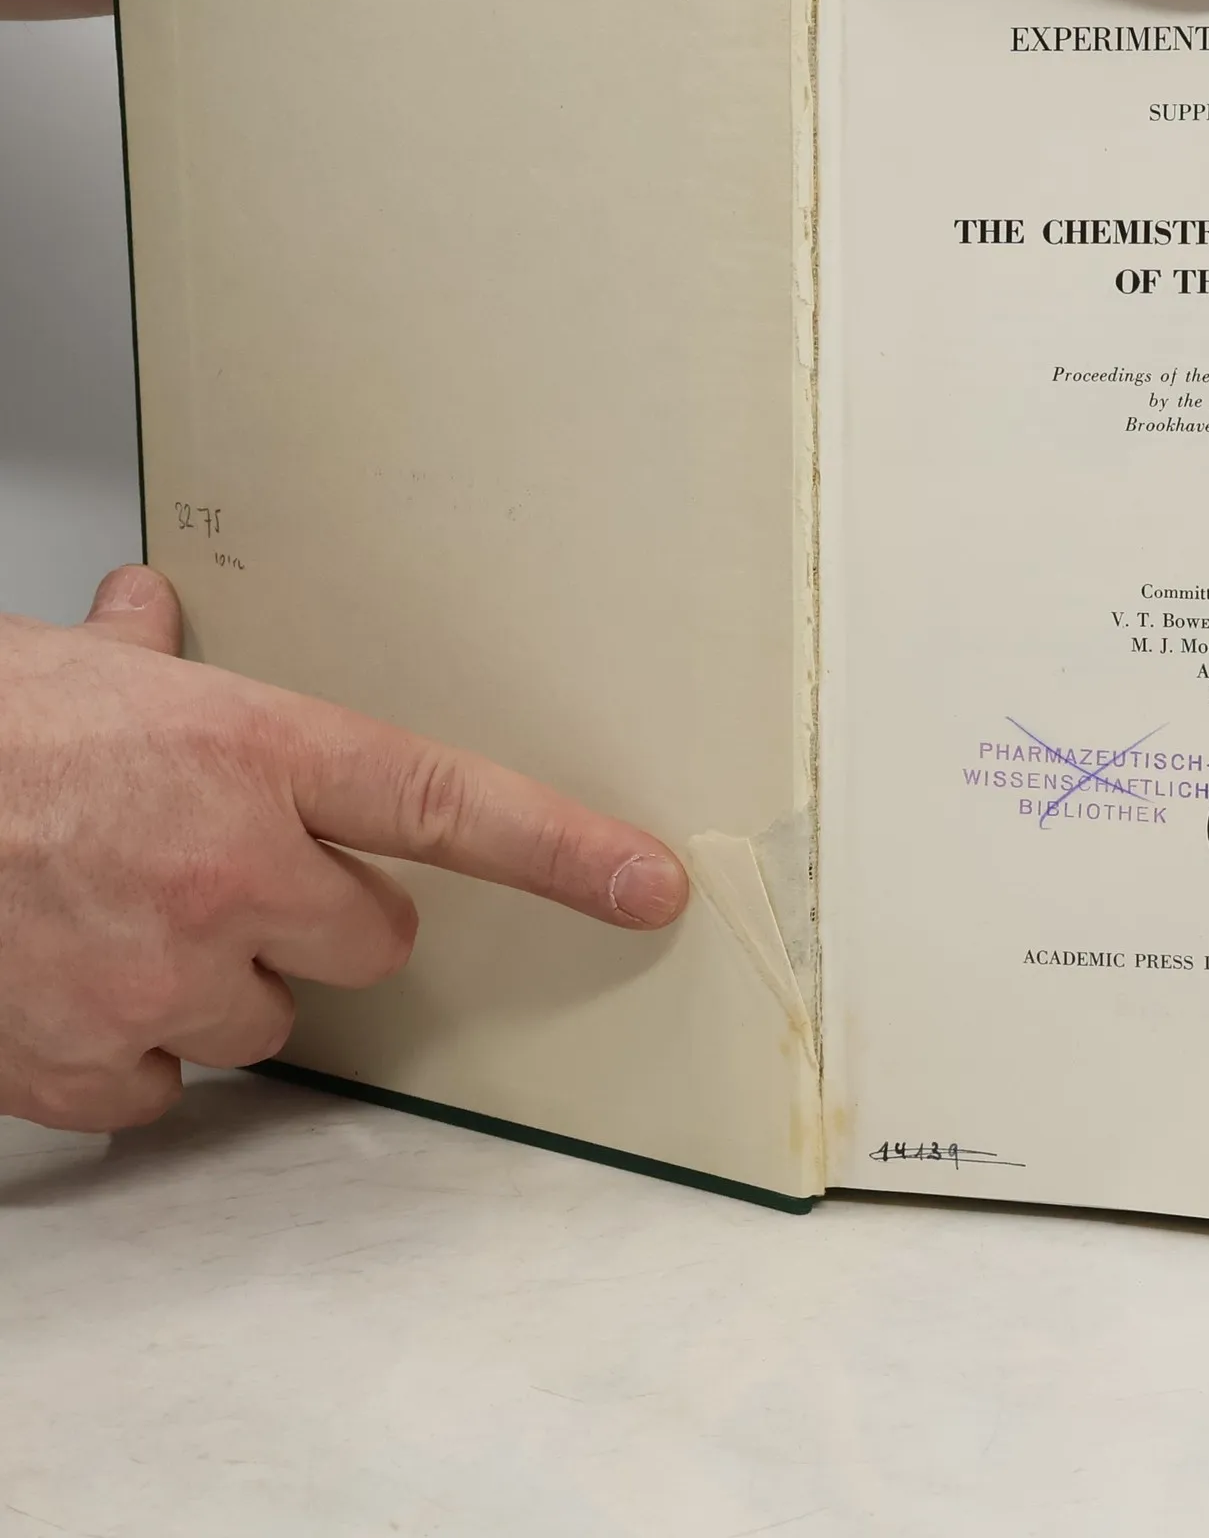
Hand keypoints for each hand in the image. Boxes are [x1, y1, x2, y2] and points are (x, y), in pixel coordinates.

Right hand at [0, 566, 687, 1131]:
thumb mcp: (78, 671)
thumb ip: (146, 652)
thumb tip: (153, 605)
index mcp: (258, 756)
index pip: (455, 807)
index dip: (566, 853)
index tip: (644, 887)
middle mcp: (233, 868)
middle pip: (372, 941)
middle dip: (319, 920)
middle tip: (228, 880)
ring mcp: (163, 972)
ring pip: (266, 1020)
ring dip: (217, 985)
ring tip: (123, 922)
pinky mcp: (86, 1059)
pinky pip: (160, 1094)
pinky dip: (126, 1060)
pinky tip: (72, 990)